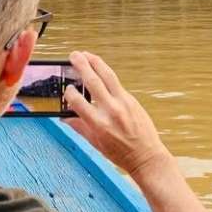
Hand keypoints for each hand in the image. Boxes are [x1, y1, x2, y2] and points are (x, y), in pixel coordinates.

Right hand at [63, 51, 172, 178]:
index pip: (78, 102)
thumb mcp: (95, 143)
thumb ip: (79, 127)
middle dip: (82, 66)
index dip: (70, 93)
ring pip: (108, 76)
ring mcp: (124, 103)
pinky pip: (117, 84)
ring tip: (86, 54)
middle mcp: (111, 111)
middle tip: (73, 55)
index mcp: (98, 124)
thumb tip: (64, 117)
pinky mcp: (132, 100)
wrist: (146, 156)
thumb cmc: (120, 153)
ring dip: (96, 63)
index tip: (67, 89)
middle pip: (93, 82)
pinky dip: (107, 76)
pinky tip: (100, 71)